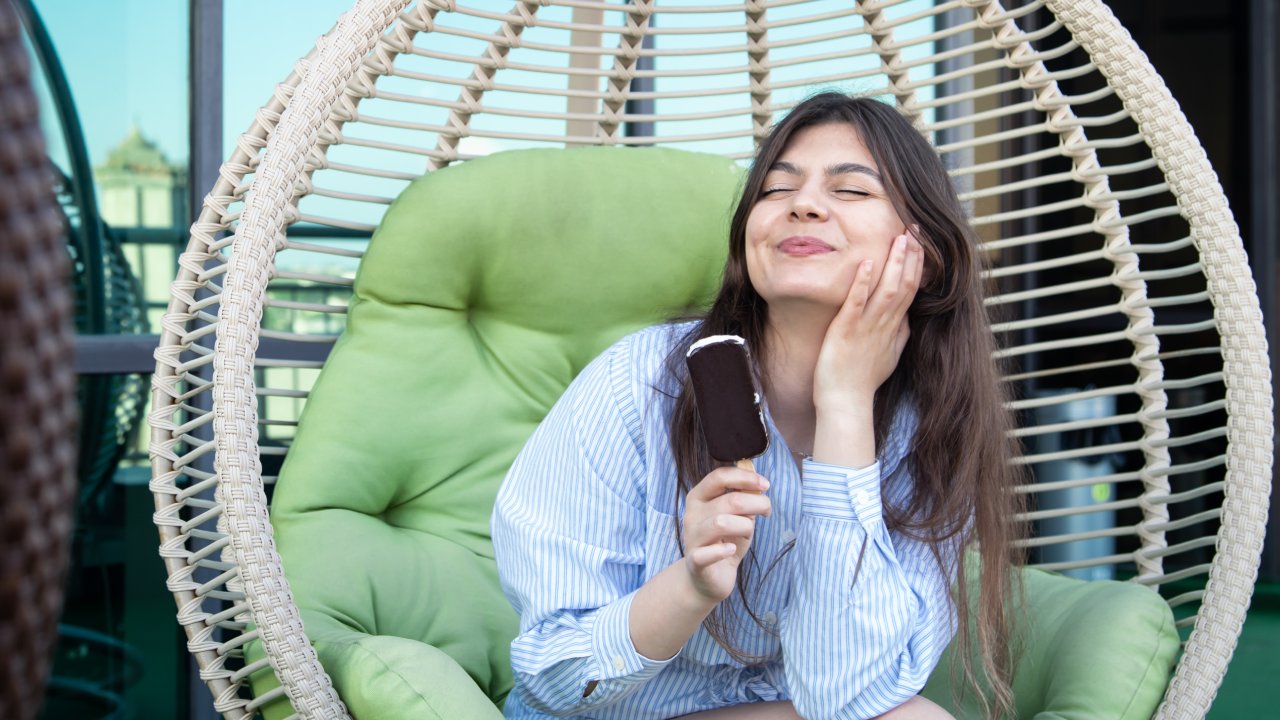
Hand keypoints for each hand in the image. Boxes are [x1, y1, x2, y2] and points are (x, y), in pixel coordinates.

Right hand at [681, 467, 770, 603]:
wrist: (708, 577)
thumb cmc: (725, 541)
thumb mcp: (737, 516)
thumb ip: (744, 500)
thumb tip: (758, 486)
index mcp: (699, 497)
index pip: (719, 477)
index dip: (745, 478)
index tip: (765, 485)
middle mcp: (692, 515)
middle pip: (729, 500)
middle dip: (756, 503)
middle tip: (766, 511)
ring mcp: (692, 538)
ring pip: (721, 523)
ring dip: (744, 526)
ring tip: (748, 533)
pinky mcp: (695, 561)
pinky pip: (706, 554)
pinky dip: (722, 551)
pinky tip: (732, 550)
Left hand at [813, 230, 922, 414]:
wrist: (846, 402)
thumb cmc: (863, 380)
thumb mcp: (889, 356)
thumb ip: (899, 335)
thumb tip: (907, 319)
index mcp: (894, 328)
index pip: (911, 290)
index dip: (917, 265)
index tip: (920, 241)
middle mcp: (885, 324)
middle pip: (905, 284)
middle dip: (912, 255)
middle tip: (916, 228)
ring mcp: (867, 327)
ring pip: (888, 290)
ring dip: (895, 263)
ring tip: (901, 237)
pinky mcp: (847, 331)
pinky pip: (857, 303)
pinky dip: (863, 283)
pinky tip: (867, 262)